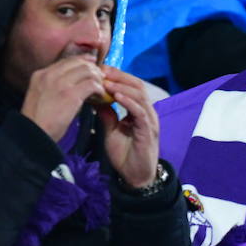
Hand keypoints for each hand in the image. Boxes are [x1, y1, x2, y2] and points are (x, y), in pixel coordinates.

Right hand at [20, 55, 104, 142]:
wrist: (32, 134)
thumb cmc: (37, 121)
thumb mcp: (40, 95)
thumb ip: (52, 86)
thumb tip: (73, 84)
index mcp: (41, 74)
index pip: (66, 61)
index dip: (82, 61)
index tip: (92, 64)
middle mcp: (50, 75)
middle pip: (78, 63)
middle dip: (92, 68)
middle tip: (101, 77)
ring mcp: (60, 84)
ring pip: (87, 71)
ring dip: (97, 79)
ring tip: (101, 88)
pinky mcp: (70, 95)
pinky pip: (91, 84)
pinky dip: (99, 89)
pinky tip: (100, 96)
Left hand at [97, 67, 159, 188]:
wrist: (135, 176)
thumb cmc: (125, 154)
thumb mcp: (111, 130)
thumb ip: (107, 114)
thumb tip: (96, 97)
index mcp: (138, 110)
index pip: (130, 86)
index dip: (116, 76)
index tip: (100, 69)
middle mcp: (146, 111)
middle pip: (137, 85)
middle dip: (120, 76)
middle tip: (102, 70)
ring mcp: (149, 120)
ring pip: (139, 96)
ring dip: (122, 87)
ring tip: (107, 82)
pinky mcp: (149, 130)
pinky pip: (140, 112)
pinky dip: (129, 102)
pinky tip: (117, 97)